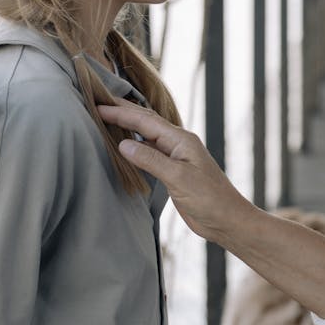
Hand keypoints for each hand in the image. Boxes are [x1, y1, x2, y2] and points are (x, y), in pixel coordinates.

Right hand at [98, 101, 256, 244]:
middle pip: (146, 123)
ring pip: (147, 137)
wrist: (227, 220)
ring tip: (107, 120)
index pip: (145, 121)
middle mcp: (178, 144)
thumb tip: (123, 144)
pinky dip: (135, 147)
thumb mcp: (179, 178)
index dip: (121, 113)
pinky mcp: (174, 172)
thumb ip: (151, 160)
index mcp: (181, 140)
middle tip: (97, 104)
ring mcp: (176, 158)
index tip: (98, 106)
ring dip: (128, 128)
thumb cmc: (210, 199)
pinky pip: (150, 153)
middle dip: (123, 113)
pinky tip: (124, 147)